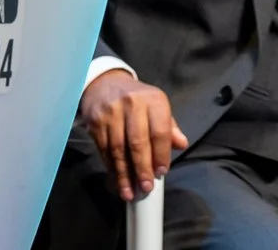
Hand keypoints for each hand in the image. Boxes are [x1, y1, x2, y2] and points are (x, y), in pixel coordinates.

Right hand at [80, 69, 188, 201]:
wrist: (106, 84)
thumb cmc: (138, 101)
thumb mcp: (157, 107)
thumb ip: (170, 128)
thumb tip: (181, 144)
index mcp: (153, 100)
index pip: (160, 131)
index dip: (161, 155)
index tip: (161, 173)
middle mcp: (132, 103)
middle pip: (138, 142)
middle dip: (142, 169)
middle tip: (146, 188)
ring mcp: (111, 112)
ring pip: (118, 149)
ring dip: (124, 174)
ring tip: (129, 192)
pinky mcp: (96, 121)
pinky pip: (104, 149)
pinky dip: (111, 167)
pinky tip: (116, 180)